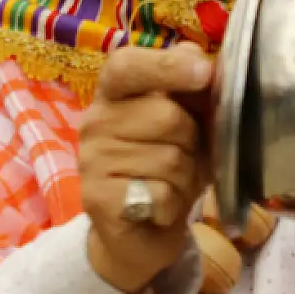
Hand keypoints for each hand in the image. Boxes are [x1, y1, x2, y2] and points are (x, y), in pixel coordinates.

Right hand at [80, 43, 212, 293]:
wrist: (141, 232)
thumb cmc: (167, 165)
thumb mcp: (189, 123)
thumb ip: (193, 90)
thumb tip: (201, 61)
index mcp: (114, 91)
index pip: (127, 66)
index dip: (167, 66)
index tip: (203, 73)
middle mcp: (95, 121)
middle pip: (167, 116)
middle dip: (193, 142)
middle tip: (184, 157)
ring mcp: (91, 160)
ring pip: (169, 159)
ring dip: (186, 178)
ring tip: (172, 185)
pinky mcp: (96, 199)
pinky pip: (159, 193)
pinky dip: (172, 204)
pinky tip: (159, 207)